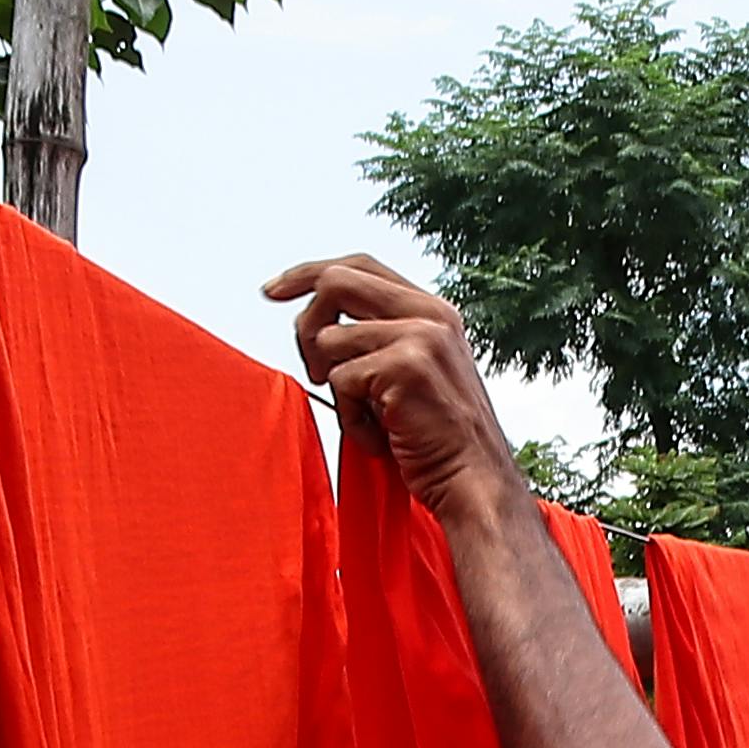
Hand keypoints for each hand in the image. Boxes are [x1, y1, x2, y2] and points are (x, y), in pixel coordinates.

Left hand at [263, 255, 517, 513]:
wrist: (475, 481)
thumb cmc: (438, 439)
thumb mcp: (413, 372)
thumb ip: (379, 338)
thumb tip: (318, 326)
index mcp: (432, 310)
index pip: (359, 266)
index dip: (309, 273)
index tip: (273, 292)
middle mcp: (428, 314)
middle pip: (335, 282)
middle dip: (304, 325)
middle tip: (311, 371)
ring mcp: (419, 336)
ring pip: (330, 340)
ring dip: (337, 389)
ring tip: (371, 419)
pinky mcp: (405, 366)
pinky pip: (340, 380)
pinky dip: (350, 418)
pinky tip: (381, 436)